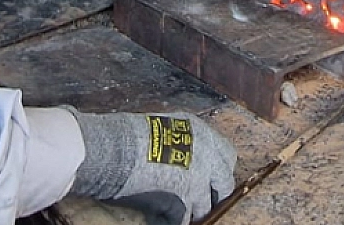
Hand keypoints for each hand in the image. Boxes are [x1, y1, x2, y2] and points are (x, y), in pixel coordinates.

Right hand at [67, 111, 236, 224]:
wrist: (116, 148)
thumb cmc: (130, 134)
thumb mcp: (165, 126)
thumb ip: (182, 140)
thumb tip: (182, 154)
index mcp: (203, 134)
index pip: (227, 156)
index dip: (219, 170)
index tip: (212, 177)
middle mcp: (207, 157)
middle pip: (224, 183)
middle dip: (214, 194)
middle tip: (203, 201)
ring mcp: (197, 181)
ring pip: (205, 206)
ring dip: (194, 210)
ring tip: (183, 211)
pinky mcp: (182, 202)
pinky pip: (184, 219)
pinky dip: (176, 220)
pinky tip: (166, 218)